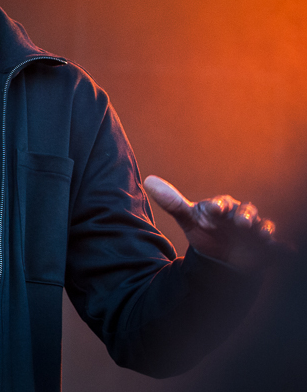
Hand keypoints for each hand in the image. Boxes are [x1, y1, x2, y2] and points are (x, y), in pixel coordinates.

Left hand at [144, 175, 278, 272]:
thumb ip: (172, 203)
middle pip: (247, 211)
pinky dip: (283, 249)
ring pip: (264, 227)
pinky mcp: (267, 249)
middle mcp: (242, 216)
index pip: (221, 202)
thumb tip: (148, 181)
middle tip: (242, 222)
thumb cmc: (206, 231)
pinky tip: (288, 250)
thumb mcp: (189, 219)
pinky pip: (278, 248)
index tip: (213, 209)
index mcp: (223, 207)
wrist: (222, 255)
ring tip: (262, 234)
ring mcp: (256, 232)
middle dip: (246, 215)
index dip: (218, 205)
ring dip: (265, 229)